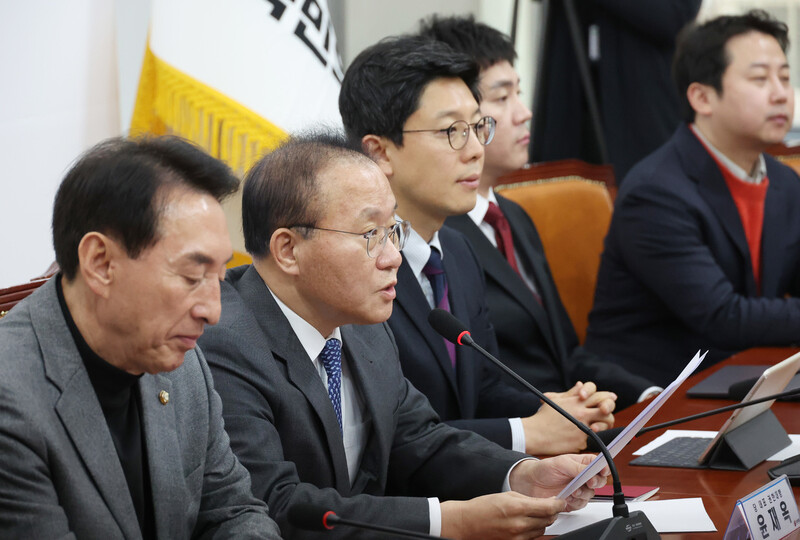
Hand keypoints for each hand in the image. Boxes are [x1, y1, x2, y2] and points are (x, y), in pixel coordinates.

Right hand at [440, 492, 565, 539]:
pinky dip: (534, 531)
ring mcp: (518, 537)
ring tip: (532, 515)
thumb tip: (546, 502)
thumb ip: (529, 499)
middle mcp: (519, 525)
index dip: (558, 505)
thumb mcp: (508, 495)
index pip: (548, 508)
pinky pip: (533, 539)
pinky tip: (527, 525)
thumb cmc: (484, 507)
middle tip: (547, 507)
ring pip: (542, 530)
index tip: (561, 502)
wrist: (468, 523)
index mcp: (518, 508)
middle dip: (550, 513)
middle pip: (548, 520)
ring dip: (542, 522)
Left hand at [508, 454, 609, 511]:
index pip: (599, 464)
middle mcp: (582, 477)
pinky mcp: (573, 501)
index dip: (604, 468)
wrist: (530, 483)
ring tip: (573, 491)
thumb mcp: (560, 463)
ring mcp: (579, 489)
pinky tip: (567, 497)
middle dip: (595, 482)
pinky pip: (582, 504)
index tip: (602, 471)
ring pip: (591, 494)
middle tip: (589, 482)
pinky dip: (576, 502)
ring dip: (583, 493)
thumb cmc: (544, 469)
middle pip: (599, 481)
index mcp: (582, 463)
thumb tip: (591, 469)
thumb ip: (577, 467)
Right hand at [521, 382, 615, 454]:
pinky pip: (596, 438)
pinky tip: (589, 437)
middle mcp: (581, 412)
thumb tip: (581, 385)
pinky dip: (594, 437)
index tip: (610, 398)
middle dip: (609, 408)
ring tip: (599, 426)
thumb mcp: (556, 401)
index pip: (597, 393)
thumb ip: (571, 393)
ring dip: (606, 424)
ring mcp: (582, 426)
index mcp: (575, 401)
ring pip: (606, 423)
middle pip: (606, 406)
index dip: (605, 395)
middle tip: (607, 412)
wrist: (535, 434)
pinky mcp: (581, 440)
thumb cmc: (544, 418)